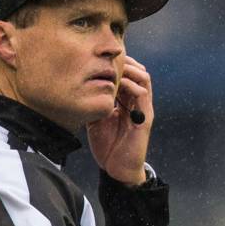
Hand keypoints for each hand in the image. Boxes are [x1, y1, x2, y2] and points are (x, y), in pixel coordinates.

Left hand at [87, 55, 152, 185]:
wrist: (118, 169)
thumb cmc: (108, 147)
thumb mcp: (96, 120)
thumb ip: (94, 104)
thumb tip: (80, 88)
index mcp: (127, 103)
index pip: (127, 75)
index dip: (117, 64)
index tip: (100, 57)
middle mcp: (137, 103)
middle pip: (137, 71)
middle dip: (124, 61)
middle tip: (108, 56)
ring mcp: (143, 110)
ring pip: (144, 78)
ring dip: (130, 69)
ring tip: (115, 66)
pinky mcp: (145, 119)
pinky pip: (143, 94)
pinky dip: (132, 84)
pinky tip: (118, 82)